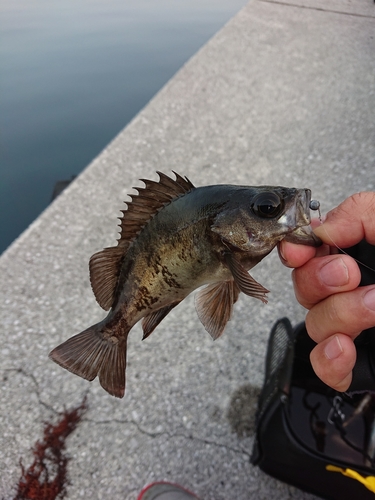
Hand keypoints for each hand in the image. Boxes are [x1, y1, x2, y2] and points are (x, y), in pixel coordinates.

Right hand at [278, 192, 374, 391]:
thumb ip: (362, 212)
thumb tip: (322, 229)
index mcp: (360, 257)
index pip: (310, 252)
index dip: (297, 250)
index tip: (301, 250)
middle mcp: (353, 291)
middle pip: (304, 287)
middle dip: (319, 280)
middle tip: (350, 275)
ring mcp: (353, 329)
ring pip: (313, 323)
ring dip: (338, 314)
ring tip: (374, 306)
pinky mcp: (358, 364)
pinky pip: (324, 365)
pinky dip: (328, 360)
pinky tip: (344, 348)